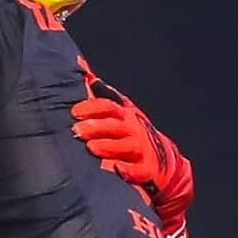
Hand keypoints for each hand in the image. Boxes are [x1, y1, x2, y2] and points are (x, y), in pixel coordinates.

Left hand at [71, 91, 192, 223]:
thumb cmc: (131, 133)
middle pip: (115, 125)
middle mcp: (133, 129)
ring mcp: (141, 149)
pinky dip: (129, 170)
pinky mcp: (147, 169)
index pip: (108, 106)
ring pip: (126, 146)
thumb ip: (99, 92)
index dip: (92, 107)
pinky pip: (139, 170)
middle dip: (96, 126)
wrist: (163, 160)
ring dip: (109, 146)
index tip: (75, 112)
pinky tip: (117, 168)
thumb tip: (81, 66)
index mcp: (124, 114)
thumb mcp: (119, 110)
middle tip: (77, 130)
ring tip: (91, 147)